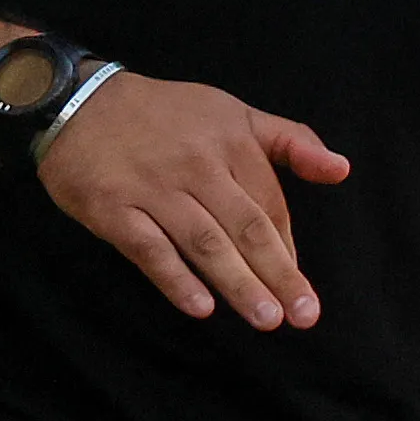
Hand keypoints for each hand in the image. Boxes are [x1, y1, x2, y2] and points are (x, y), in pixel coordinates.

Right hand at [35, 73, 349, 330]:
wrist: (77, 102)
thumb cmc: (163, 115)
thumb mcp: (232, 113)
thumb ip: (289, 141)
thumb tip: (342, 170)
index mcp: (231, 140)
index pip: (269, 204)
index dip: (287, 247)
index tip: (298, 284)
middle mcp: (196, 164)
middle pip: (246, 226)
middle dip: (279, 273)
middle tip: (302, 314)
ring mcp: (153, 187)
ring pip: (205, 241)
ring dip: (238, 283)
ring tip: (266, 319)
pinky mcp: (112, 207)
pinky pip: (149, 248)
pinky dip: (175, 278)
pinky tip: (200, 307)